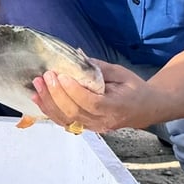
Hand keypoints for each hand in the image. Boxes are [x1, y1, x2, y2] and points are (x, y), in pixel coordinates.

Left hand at [30, 60, 157, 133]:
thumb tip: (76, 56)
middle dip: (56, 94)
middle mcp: (104, 122)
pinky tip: (38, 98)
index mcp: (117, 107)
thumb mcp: (122, 73)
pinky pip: (65, 122)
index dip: (74, 91)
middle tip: (45, 76)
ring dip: (48, 103)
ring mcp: (95, 127)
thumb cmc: (135, 88)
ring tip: (37, 86)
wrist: (146, 108)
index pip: (92, 103)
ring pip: (66, 120)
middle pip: (75, 113)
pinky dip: (49, 110)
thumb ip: (99, 68)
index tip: (61, 75)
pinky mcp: (87, 127)